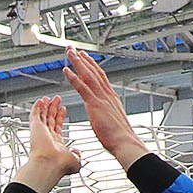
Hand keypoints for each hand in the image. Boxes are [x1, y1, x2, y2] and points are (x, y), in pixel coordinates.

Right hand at [16, 93, 84, 192]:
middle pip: (50, 119)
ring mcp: (40, 133)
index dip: (60, 117)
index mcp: (55, 144)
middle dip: (53, 109)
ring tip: (48, 98)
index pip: (57, 127)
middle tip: (56, 100)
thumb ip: (76, 155)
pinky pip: (35, 115)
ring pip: (42, 116)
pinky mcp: (35, 128)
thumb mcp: (75, 160)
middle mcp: (46, 138)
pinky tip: (40, 101)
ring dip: (45, 107)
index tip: (62, 109)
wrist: (50, 165)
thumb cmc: (60, 165)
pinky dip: (37, 108)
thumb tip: (77, 152)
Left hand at [63, 48, 147, 167]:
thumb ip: (107, 116)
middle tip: (74, 49)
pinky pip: (82, 87)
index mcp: (112, 98)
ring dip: (78, 63)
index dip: (92, 66)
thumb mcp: (112, 122)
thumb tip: (104, 117)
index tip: (85, 58)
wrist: (125, 143)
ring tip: (69, 53)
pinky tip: (66, 70)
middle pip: (94, 72)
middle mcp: (108, 95)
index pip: (101, 78)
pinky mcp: (95, 105)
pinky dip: (74, 77)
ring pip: (88, 75)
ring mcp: (102, 98)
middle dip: (84, 59)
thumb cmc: (119, 138)